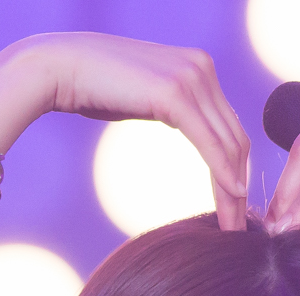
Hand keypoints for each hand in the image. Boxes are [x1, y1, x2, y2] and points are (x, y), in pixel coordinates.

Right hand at [2, 33, 249, 229]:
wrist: (58, 68)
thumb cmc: (92, 86)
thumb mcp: (145, 97)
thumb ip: (172, 106)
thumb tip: (184, 124)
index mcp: (198, 66)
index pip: (228, 126)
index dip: (236, 168)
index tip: (237, 204)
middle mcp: (202, 67)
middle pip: (235, 138)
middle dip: (239, 187)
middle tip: (241, 226)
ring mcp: (191, 77)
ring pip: (227, 145)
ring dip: (233, 190)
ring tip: (233, 225)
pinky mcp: (176, 93)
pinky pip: (209, 143)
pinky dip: (222, 174)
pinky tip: (231, 198)